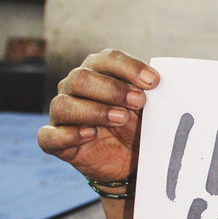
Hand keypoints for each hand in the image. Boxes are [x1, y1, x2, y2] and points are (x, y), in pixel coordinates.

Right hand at [37, 49, 159, 184]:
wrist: (129, 159)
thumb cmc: (137, 124)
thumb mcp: (148, 109)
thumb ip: (153, 95)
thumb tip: (167, 85)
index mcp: (98, 71)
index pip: (107, 59)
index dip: (129, 68)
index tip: (154, 81)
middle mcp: (74, 87)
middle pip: (81, 78)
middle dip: (112, 89)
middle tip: (139, 102)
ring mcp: (62, 113)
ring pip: (64, 105)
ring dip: (94, 111)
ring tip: (120, 119)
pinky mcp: (55, 140)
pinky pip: (50, 136)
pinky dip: (69, 134)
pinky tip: (90, 134)